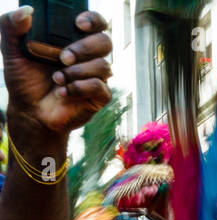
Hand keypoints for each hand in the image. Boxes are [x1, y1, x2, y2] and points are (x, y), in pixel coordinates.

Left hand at [2, 7, 111, 136]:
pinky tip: (63, 92)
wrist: (29, 111)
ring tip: (57, 79)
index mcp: (73, 40)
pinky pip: (100, 87)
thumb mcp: (11, 50)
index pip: (96, 23)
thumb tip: (26, 11)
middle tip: (63, 57)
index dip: (93, 20)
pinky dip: (79, 88)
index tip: (78, 24)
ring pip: (103, 66)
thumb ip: (11, 26)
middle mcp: (89, 57)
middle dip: (85, 48)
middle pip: (105, 41)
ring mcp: (96, 77)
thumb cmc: (24, 80)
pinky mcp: (99, 96)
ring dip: (77, 72)